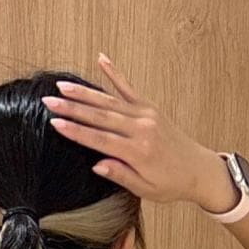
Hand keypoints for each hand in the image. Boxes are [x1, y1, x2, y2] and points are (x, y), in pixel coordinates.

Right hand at [40, 53, 235, 212]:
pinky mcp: (150, 108)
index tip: (55, 123)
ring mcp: (146, 114)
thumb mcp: (145, 189)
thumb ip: (121, 175)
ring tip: (62, 86)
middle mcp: (141, 128)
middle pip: (100, 116)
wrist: (199, 169)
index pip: (100, 139)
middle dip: (73, 108)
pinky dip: (114, 74)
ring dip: (84, 92)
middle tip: (49, 100)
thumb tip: (96, 164)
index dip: (76, 131)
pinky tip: (102, 59)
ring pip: (110, 100)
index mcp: (138, 151)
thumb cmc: (171, 184)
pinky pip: (128, 88)